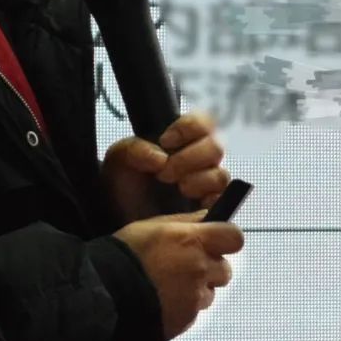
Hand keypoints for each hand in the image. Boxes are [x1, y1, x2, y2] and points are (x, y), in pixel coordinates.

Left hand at [101, 111, 230, 226]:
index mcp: (180, 141)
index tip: (166, 141)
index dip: (189, 128)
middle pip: (216, 147)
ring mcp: (205, 185)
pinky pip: (222, 200)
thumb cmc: (123, 184)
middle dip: (190, 159)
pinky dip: (211, 199)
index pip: (202, 122)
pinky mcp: (208, 208)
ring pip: (220, 175)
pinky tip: (195, 202)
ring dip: (200, 180)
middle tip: (165, 173)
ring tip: (179, 188)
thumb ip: (134, 149)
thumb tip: (161, 157)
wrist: (119, 217)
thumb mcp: (118, 160)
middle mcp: (197, 160)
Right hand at [112, 211, 243, 340]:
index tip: (213, 241)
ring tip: (170, 287)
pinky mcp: (188, 319)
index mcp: (193, 241)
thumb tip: (209, 218)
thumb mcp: (151, 226)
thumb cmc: (126, 254)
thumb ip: (184, 223)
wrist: (107, 294)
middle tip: (186, 267)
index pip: (234, 237)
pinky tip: (163, 302)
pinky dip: (184, 307)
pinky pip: (194, 311)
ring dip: (197, 289)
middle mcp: (200, 268)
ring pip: (210, 292)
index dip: (225, 239)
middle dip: (210, 268)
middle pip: (224, 268)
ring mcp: (196, 296)